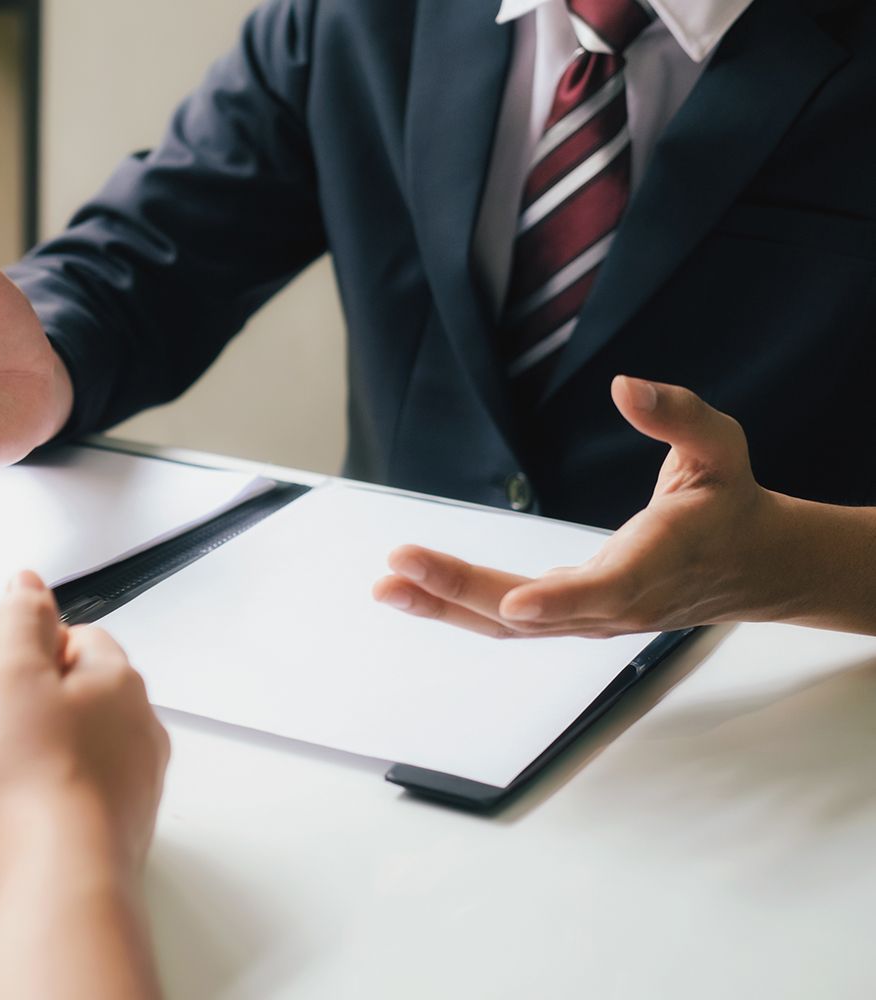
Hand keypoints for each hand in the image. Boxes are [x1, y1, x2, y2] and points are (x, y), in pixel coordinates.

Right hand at [0, 572, 169, 878]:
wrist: (60, 870)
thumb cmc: (37, 775)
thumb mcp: (12, 673)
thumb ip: (21, 619)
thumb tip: (30, 583)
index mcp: (118, 680)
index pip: (78, 639)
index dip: (27, 652)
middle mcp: (138, 727)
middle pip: (70, 700)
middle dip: (17, 715)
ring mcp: (133, 780)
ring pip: (64, 753)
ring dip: (15, 763)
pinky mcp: (118, 826)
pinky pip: (67, 799)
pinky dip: (29, 803)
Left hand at [372, 376, 792, 637]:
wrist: (754, 567)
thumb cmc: (731, 502)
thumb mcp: (722, 446)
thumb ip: (680, 415)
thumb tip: (626, 386)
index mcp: (659, 562)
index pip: (608, 589)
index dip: (563, 599)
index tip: (515, 604)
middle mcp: (618, 604)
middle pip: (531, 612)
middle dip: (461, 590)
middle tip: (398, 566)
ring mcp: (591, 620)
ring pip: (509, 625)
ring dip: (443, 606)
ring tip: (385, 585)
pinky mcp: (573, 619)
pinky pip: (507, 621)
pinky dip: (457, 608)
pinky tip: (411, 590)